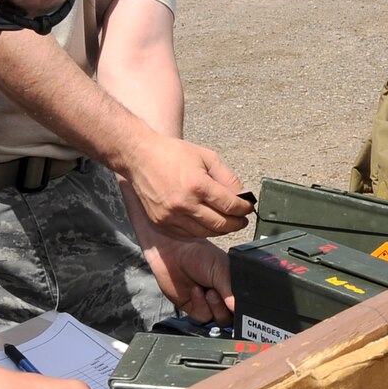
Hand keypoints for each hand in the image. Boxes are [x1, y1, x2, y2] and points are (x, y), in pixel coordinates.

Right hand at [120, 133, 251, 237]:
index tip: (248, 207)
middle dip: (237, 223)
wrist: (138, 156)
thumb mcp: (206, 157)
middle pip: (220, 224)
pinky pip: (187, 234)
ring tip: (228, 222)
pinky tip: (207, 223)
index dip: (244, 209)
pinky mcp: (161, 223)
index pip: (230, 205)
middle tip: (243, 220)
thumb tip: (242, 195)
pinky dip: (201, 231)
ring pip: (205, 233)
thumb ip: (227, 177)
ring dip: (220, 230)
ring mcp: (171, 216)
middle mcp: (184, 204)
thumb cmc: (171, 153)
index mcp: (197, 185)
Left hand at [141, 232, 234, 324]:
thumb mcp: (221, 270)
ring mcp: (208, 302)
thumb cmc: (197, 253)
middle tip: (217, 293)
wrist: (173, 252)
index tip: (235, 303)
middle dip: (224, 307)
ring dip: (213, 306)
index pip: (242, 304)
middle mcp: (222, 295)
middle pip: (231, 316)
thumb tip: (237, 308)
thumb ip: (231, 291)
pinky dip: (200, 305)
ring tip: (207, 291)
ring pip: (218, 319)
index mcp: (233, 284)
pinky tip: (195, 291)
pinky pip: (202, 317)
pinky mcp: (193, 307)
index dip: (240, 307)